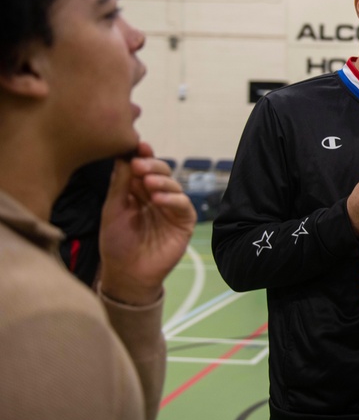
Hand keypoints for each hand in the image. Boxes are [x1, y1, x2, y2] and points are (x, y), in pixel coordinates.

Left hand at [98, 142, 196, 305]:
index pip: (144, 169)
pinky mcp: (184, 222)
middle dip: (152, 166)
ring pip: (174, 185)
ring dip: (162, 181)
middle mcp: (158, 196)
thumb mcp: (113, 210)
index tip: (138, 146)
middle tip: (140, 164)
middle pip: (161, 173)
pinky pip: (183, 205)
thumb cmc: (116, 242)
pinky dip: (173, 199)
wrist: (127, 273)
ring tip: (148, 183)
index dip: (143, 156)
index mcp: (139, 191)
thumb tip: (123, 156)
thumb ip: (120, 185)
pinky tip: (159, 200)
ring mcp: (172, 208)